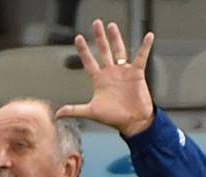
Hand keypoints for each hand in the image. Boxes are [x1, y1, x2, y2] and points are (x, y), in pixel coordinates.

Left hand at [55, 20, 154, 136]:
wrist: (133, 122)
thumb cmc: (113, 118)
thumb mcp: (91, 112)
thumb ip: (74, 110)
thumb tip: (57, 114)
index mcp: (99, 80)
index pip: (89, 61)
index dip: (83, 50)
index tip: (78, 38)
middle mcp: (111, 73)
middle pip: (103, 50)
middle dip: (99, 37)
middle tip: (96, 24)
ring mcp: (123, 72)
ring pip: (119, 50)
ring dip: (115, 38)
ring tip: (112, 26)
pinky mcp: (136, 74)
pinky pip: (141, 57)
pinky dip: (145, 47)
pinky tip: (148, 36)